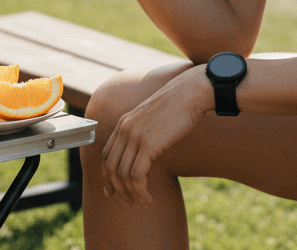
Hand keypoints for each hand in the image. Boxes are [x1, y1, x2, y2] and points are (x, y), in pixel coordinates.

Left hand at [101, 66, 211, 204]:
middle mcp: (125, 129)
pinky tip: (148, 198)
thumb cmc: (178, 106)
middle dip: (116, 188)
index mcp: (124, 122)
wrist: (190, 93)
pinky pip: (137, 175)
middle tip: (127, 201)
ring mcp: (135, 136)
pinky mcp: (148, 144)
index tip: (111, 191)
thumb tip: (145, 151)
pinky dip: (140, 190)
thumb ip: (143, 131)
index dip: (106, 175)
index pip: (106, 154)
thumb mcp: (153, 117)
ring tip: (141, 202)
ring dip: (130, 193)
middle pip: (110, 166)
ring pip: (122, 173)